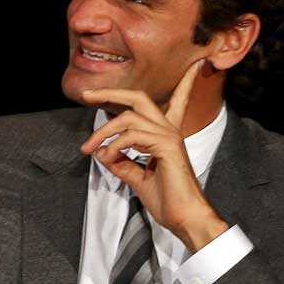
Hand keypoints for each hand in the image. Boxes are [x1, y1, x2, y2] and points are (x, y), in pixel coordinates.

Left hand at [77, 62, 229, 251]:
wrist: (183, 218)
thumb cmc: (166, 200)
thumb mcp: (137, 177)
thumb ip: (121, 163)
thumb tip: (103, 152)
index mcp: (166, 136)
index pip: (176, 102)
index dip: (185, 83)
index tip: (195, 65)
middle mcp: (169, 130)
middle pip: (139, 98)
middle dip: (111, 92)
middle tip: (87, 95)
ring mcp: (169, 137)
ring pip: (128, 118)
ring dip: (102, 133)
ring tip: (89, 149)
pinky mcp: (166, 147)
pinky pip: (131, 137)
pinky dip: (113, 146)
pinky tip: (107, 158)